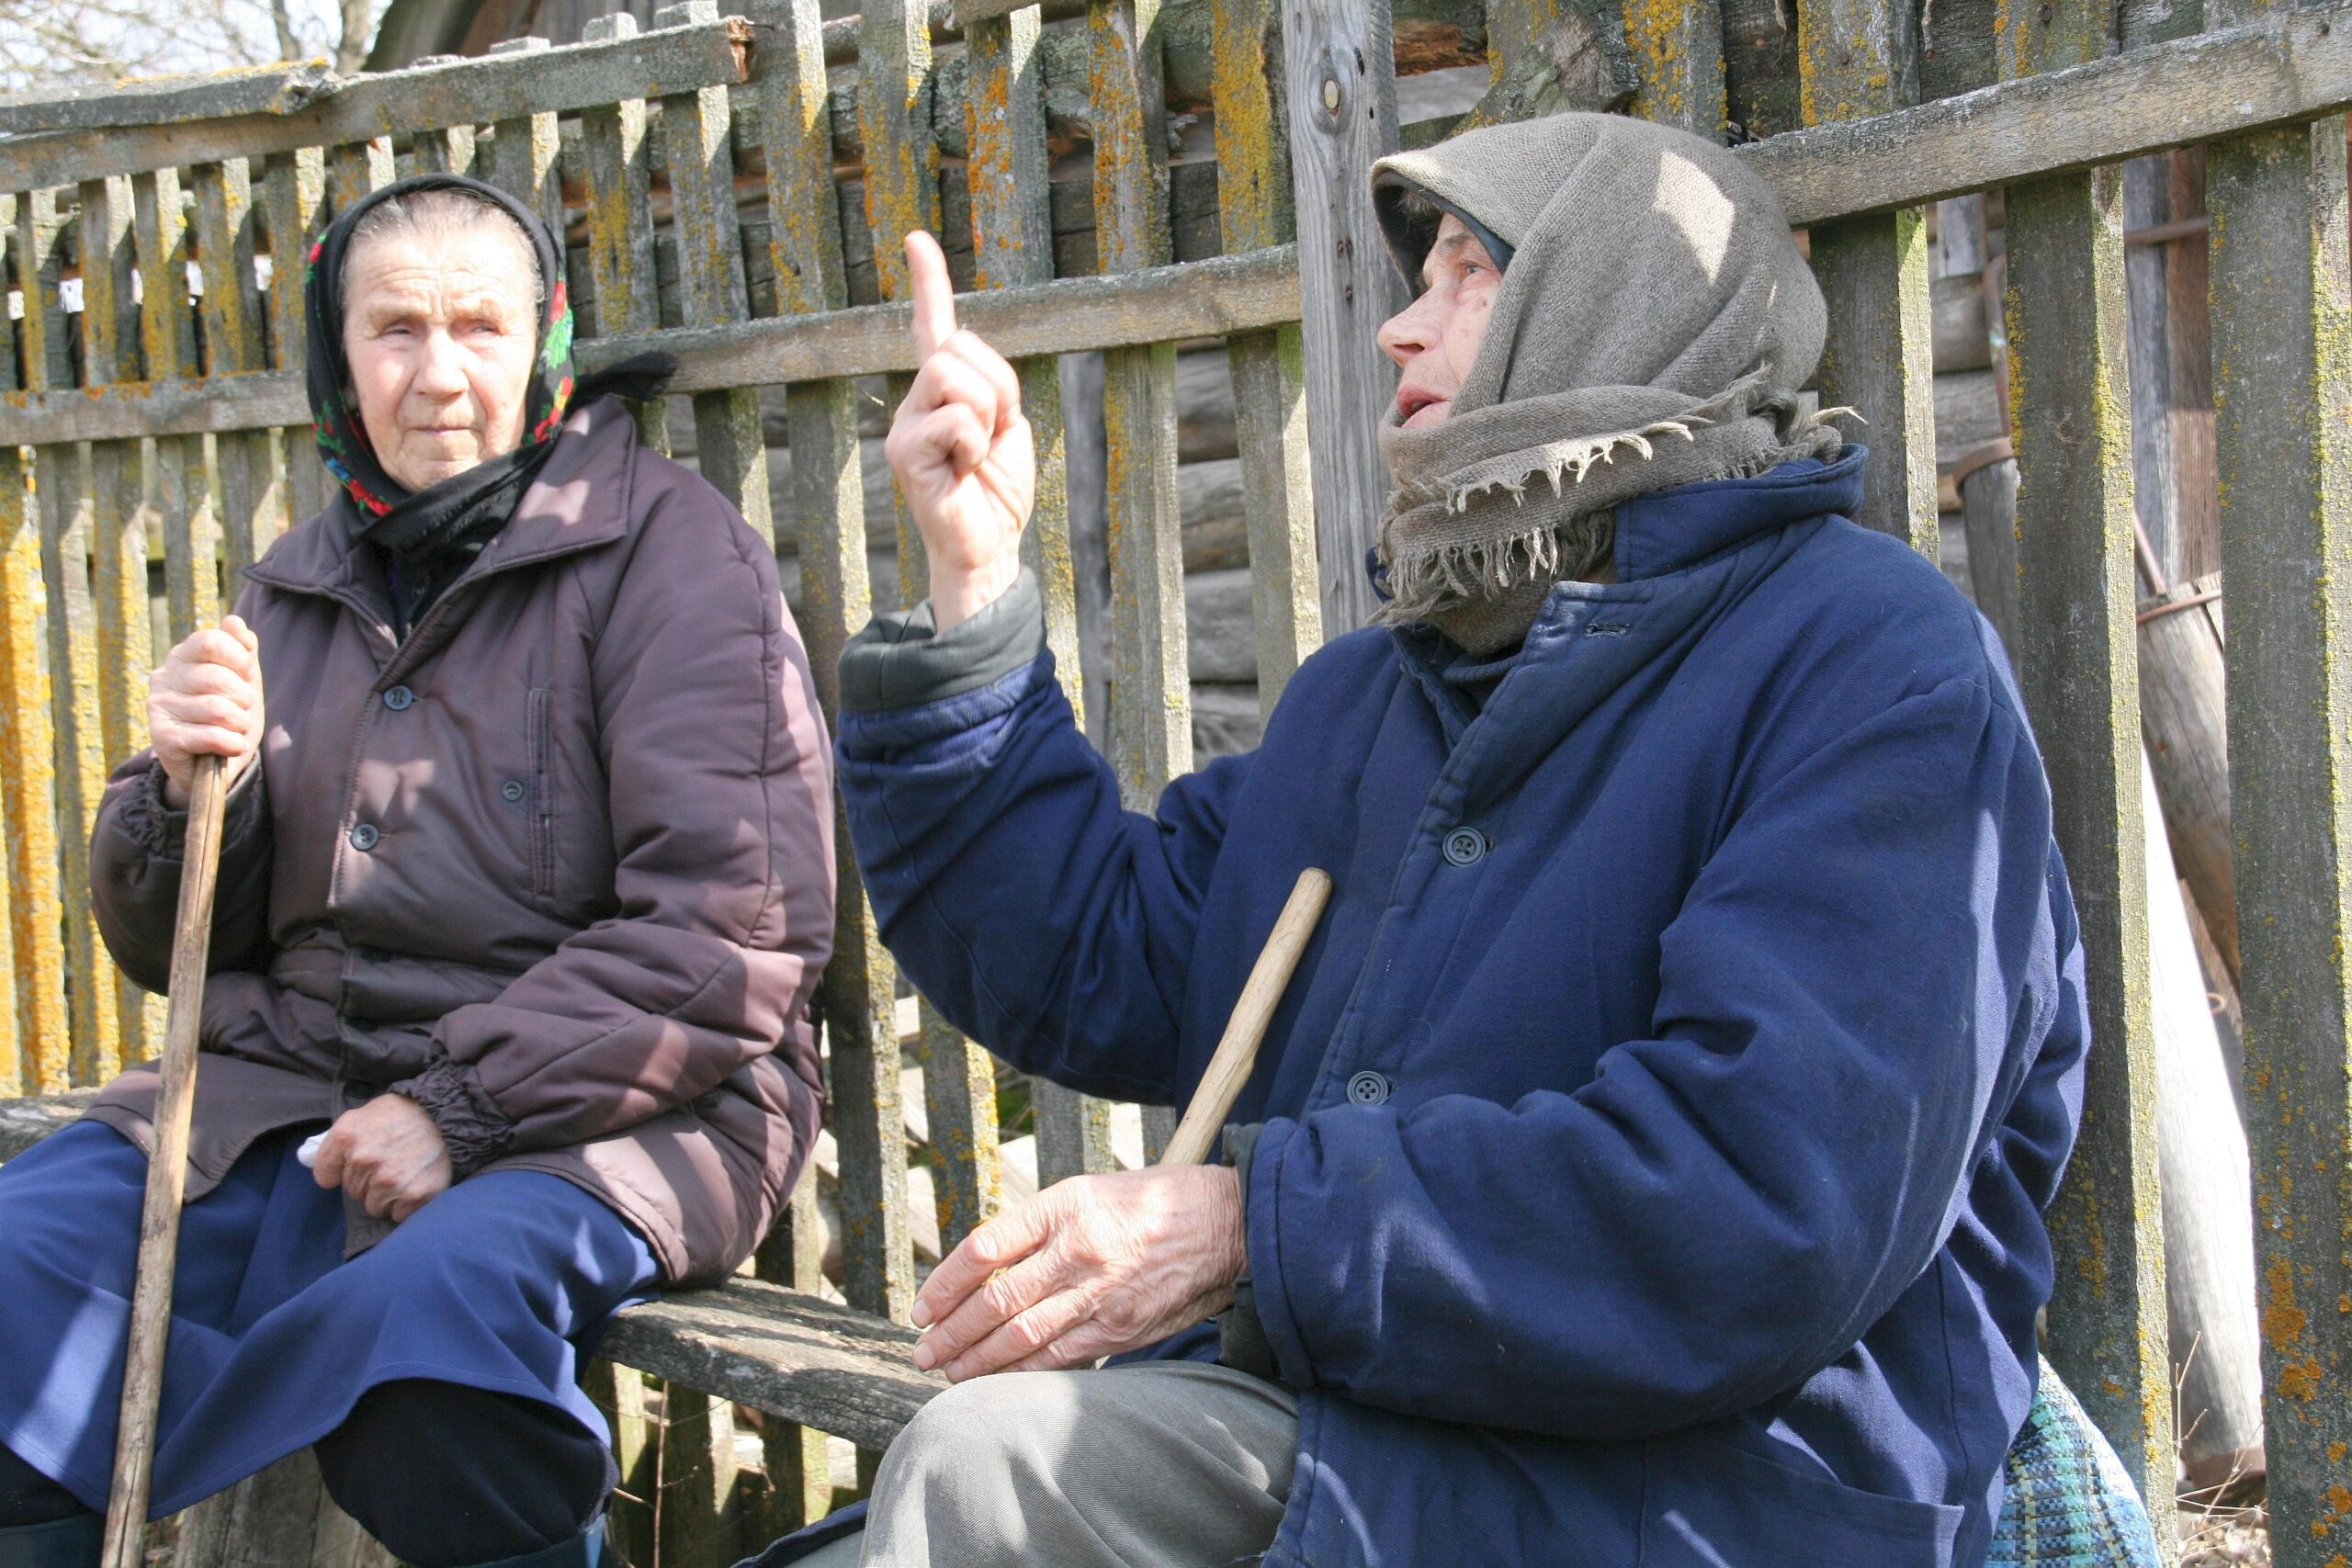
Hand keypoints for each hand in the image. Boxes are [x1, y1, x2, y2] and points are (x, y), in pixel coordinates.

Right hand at [148, 615, 262, 809]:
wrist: (211, 763)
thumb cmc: (228, 714)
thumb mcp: (242, 680)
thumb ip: (242, 650)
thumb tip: (234, 622)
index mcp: (182, 655)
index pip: (211, 641)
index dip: (239, 659)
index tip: (246, 675)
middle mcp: (164, 677)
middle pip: (217, 677)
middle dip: (243, 697)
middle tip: (242, 709)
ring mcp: (159, 707)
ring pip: (217, 709)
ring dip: (239, 723)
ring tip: (235, 728)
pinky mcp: (162, 738)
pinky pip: (210, 736)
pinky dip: (231, 743)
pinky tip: (231, 745)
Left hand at [313, 1094, 451, 1222]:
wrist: (447, 1115)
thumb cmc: (402, 1115)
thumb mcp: (362, 1115)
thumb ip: (339, 1141)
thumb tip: (324, 1172)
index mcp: (346, 1137)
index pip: (324, 1175)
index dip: (339, 1172)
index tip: (355, 1165)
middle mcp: (363, 1161)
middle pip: (353, 1191)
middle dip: (369, 1181)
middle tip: (392, 1160)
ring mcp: (388, 1181)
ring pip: (375, 1206)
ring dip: (388, 1195)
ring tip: (406, 1171)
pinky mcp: (413, 1196)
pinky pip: (398, 1215)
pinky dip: (408, 1205)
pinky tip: (417, 1183)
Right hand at [882, 230, 1033, 630]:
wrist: (989, 546)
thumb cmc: (997, 490)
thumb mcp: (1006, 425)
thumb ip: (989, 385)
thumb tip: (965, 359)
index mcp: (942, 391)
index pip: (932, 326)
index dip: (927, 283)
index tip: (917, 240)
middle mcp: (914, 401)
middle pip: (957, 349)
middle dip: (994, 386)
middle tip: (992, 435)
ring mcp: (903, 426)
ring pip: (954, 376)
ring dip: (985, 415)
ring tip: (976, 454)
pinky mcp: (902, 453)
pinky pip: (954, 419)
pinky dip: (974, 444)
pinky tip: (962, 471)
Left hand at [910, 1164, 1246, 1380]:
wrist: (1225, 1225)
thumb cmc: (1151, 1203)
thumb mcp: (1089, 1193)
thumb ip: (1038, 1228)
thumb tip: (983, 1269)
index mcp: (1064, 1206)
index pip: (983, 1248)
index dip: (944, 1283)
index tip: (922, 1307)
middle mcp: (1078, 1249)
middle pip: (995, 1300)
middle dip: (951, 1332)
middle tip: (922, 1351)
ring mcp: (1099, 1293)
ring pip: (1021, 1336)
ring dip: (977, 1359)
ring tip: (948, 1371)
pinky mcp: (1120, 1328)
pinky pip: (1058, 1357)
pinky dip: (1021, 1371)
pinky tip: (996, 1378)